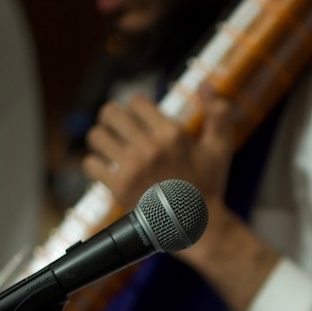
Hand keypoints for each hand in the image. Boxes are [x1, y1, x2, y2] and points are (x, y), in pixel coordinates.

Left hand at [82, 88, 233, 221]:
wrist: (197, 226)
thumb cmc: (209, 186)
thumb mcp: (220, 148)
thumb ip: (218, 113)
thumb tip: (205, 84)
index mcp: (172, 134)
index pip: (135, 102)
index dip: (135, 108)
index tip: (138, 119)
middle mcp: (151, 148)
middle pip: (110, 113)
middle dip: (111, 118)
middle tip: (117, 129)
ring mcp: (133, 168)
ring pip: (96, 136)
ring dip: (100, 140)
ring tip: (109, 148)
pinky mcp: (119, 188)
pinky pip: (91, 164)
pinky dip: (95, 166)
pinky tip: (106, 170)